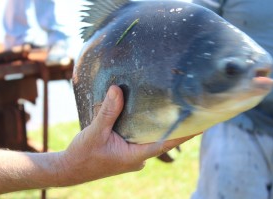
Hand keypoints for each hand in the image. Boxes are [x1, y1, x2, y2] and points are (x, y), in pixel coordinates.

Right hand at [57, 85, 195, 185]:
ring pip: (150, 139)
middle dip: (175, 127)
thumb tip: (117, 90)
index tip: (202, 124)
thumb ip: (108, 112)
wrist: (70, 169)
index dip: (185, 134)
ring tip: (171, 109)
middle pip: (162, 140)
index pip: (167, 143)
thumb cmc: (83, 155)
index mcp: (135, 155)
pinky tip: (146, 116)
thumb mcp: (95, 132)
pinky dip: (146, 128)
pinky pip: (140, 139)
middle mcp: (138, 157)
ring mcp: (132, 156)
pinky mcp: (125, 153)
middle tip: (188, 109)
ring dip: (160, 127)